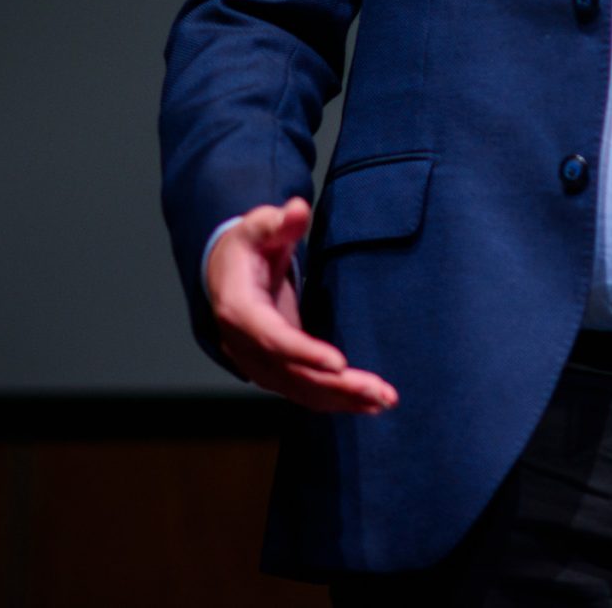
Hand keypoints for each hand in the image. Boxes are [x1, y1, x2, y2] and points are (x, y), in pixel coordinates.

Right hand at [205, 196, 397, 415]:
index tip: (339, 364)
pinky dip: (335, 399)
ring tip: (385, 400)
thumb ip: (278, 222)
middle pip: (293, 374)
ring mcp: (258, 362)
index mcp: (239, 311)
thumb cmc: (247, 246)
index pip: (274, 338)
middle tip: (381, 393)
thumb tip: (296, 209)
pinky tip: (369, 403)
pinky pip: (304, 390)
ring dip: (342, 399)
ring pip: (301, 389)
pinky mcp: (275, 369)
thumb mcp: (258, 227)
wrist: (226, 273)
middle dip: (337, 386)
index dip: (305, 353)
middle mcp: (245, 346)